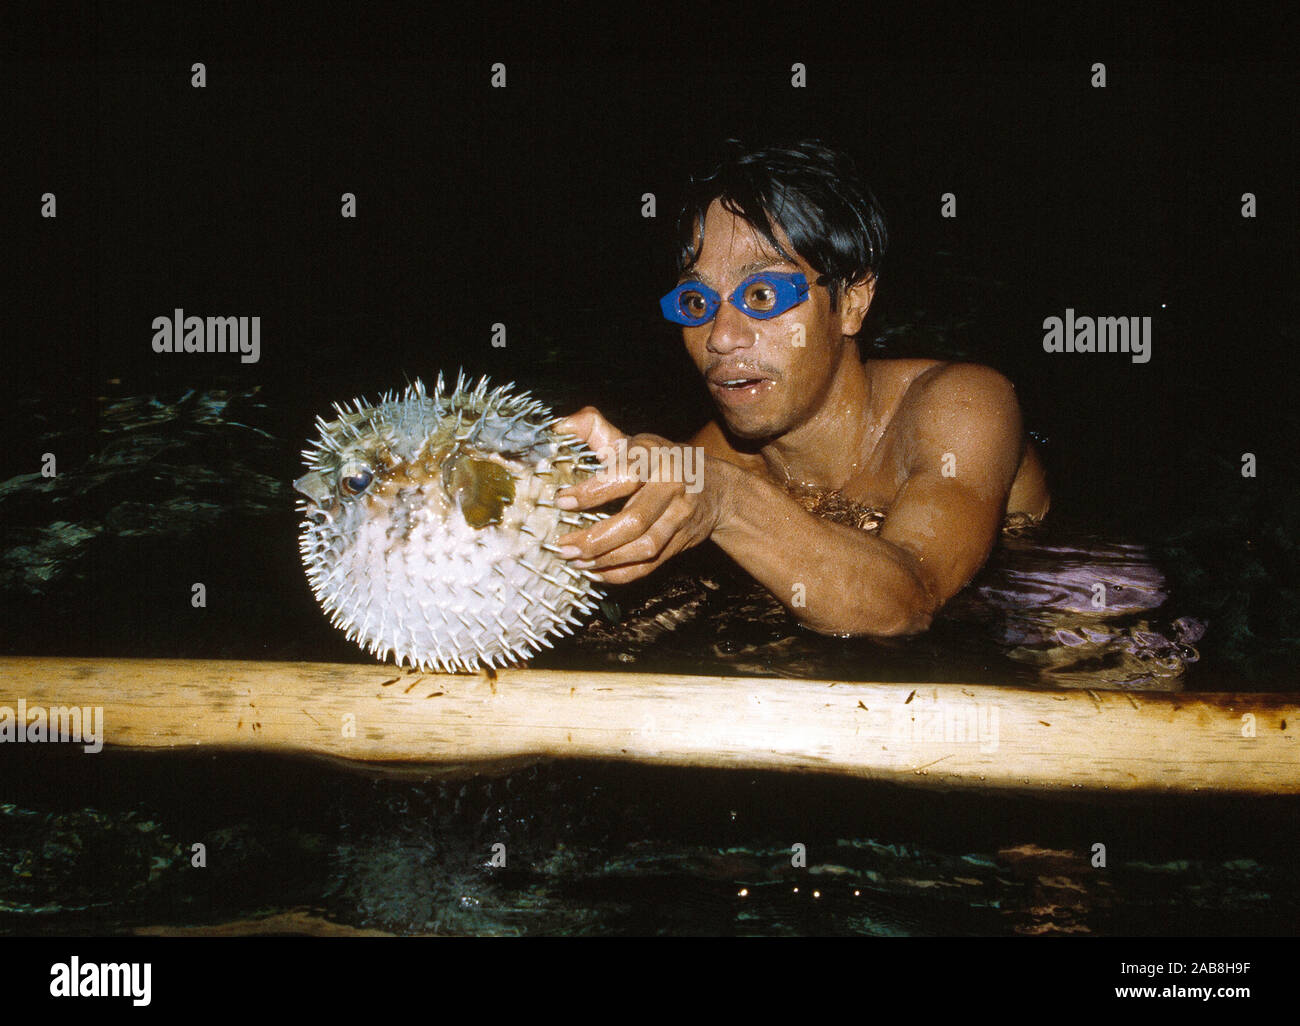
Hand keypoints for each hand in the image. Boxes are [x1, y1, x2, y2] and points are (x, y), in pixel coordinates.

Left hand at [552, 407, 722, 583]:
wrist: (715, 488)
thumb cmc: (662, 460)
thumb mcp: (634, 441)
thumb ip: (596, 430)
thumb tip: (560, 425)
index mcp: (657, 459)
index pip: (624, 476)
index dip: (592, 491)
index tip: (561, 500)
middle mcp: (673, 489)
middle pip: (635, 521)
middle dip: (596, 538)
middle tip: (564, 545)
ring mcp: (680, 519)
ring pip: (644, 548)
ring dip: (606, 560)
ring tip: (576, 561)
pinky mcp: (681, 544)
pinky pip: (650, 566)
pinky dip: (621, 574)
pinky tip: (595, 572)